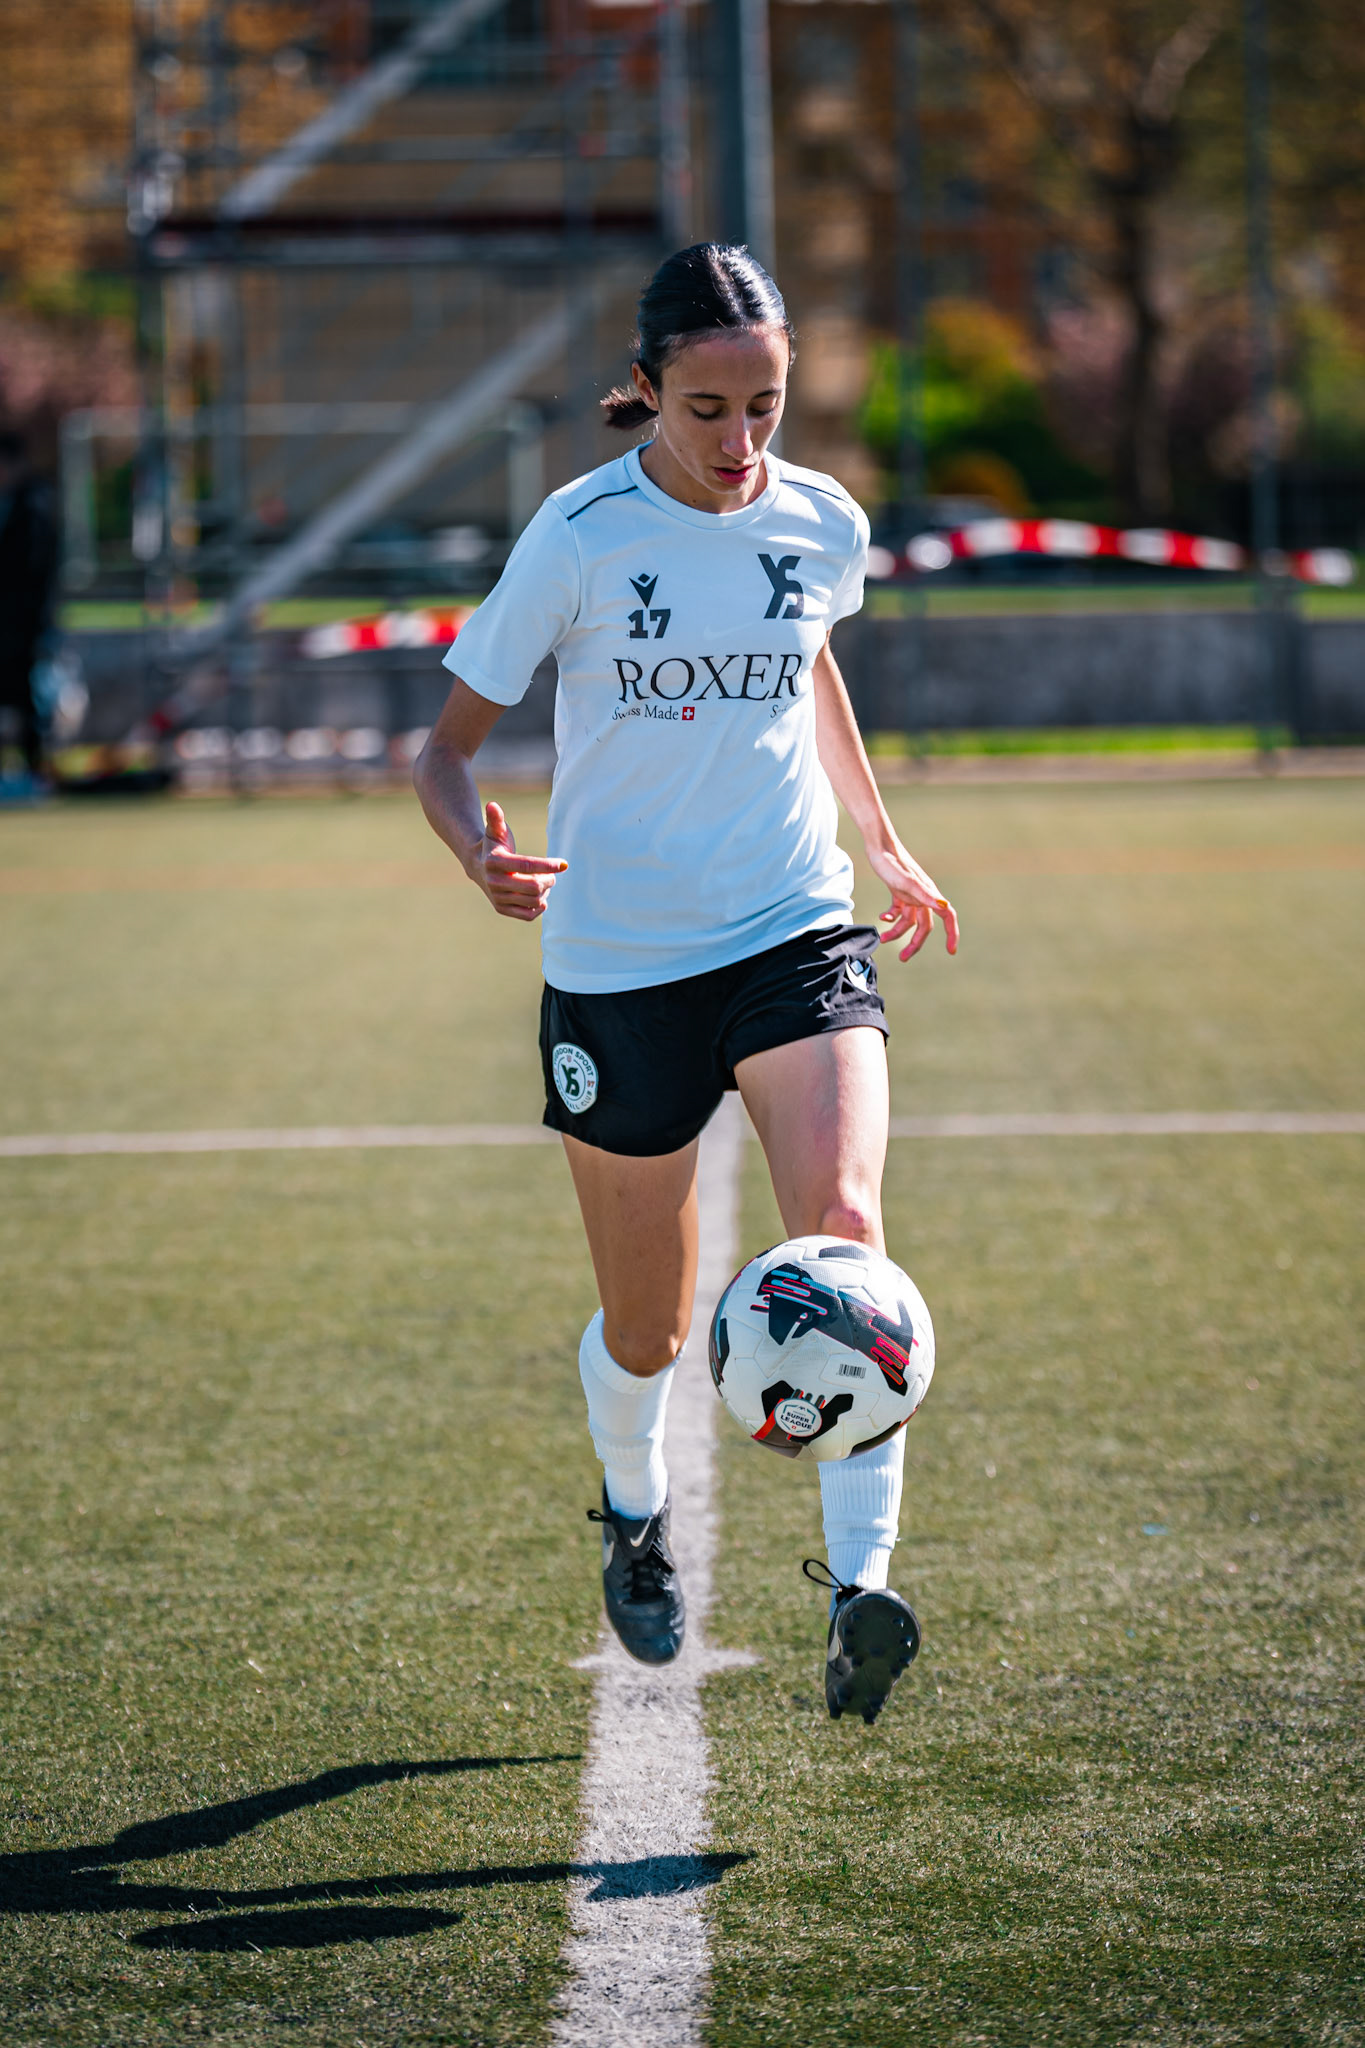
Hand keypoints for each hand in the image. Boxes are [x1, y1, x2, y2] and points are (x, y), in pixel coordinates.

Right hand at [465, 799, 566, 921]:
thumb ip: (496, 819)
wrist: (478, 865)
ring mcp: (497, 898)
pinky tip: (541, 896)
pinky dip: (539, 906)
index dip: (547, 865)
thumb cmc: (493, 845)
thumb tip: (493, 805)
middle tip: (552, 874)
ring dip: (545, 891)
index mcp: (494, 862)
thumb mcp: (495, 831)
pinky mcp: (502, 909)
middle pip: (533, 886)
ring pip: (533, 900)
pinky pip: (528, 915)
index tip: (564, 864)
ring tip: (545, 882)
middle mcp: (494, 882)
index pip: (526, 865)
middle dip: (549, 880)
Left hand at [866, 837, 958, 961]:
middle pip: (924, 926)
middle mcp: (923, 896)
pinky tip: (881, 918)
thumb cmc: (893, 863)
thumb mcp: (907, 882)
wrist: (879, 846)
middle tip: (903, 958)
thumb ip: (925, 895)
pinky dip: (890, 918)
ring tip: (881, 938)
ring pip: (908, 922)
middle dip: (914, 943)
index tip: (950, 951)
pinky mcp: (899, 892)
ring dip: (896, 932)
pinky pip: (898, 912)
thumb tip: (945, 908)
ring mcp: (911, 895)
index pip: (948, 917)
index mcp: (929, 894)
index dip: (952, 934)